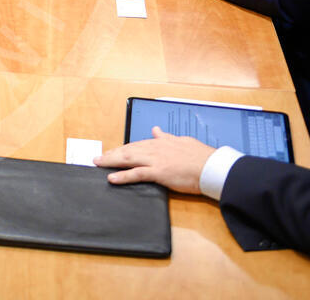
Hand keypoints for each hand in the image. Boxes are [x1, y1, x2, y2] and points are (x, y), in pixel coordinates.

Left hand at [93, 126, 214, 193]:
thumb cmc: (201, 156)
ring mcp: (155, 160)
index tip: (113, 151)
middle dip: (112, 154)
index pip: (137, 144)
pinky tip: (111, 178)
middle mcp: (155, 149)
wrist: (212, 167)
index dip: (123, 148)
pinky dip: (123, 176)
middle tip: (98, 158)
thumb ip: (167, 136)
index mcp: (161, 142)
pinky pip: (137, 174)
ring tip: (98, 163)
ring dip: (111, 161)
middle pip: (128, 150)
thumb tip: (156, 130)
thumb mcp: (182, 141)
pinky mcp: (159, 173)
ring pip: (128, 159)